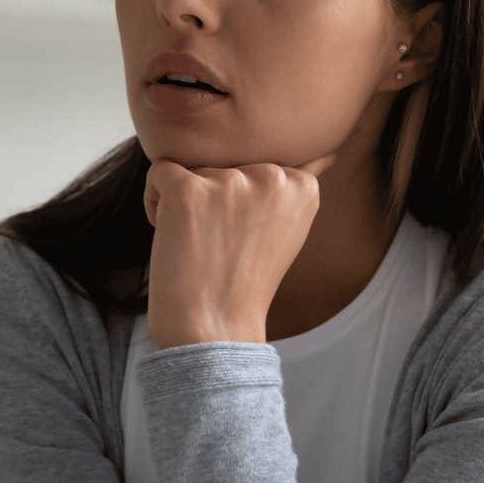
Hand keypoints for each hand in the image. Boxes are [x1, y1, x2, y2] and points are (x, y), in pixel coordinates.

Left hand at [142, 154, 336, 347]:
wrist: (215, 329)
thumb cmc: (245, 284)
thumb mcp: (288, 230)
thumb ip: (295, 189)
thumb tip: (327, 153)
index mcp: (301, 187)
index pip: (255, 164)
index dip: (242, 200)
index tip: (244, 236)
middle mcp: (272, 177)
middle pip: (224, 163)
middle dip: (214, 198)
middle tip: (220, 244)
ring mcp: (230, 182)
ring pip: (192, 168)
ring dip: (186, 203)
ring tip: (198, 244)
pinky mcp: (187, 190)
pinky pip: (159, 172)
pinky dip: (155, 203)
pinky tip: (170, 234)